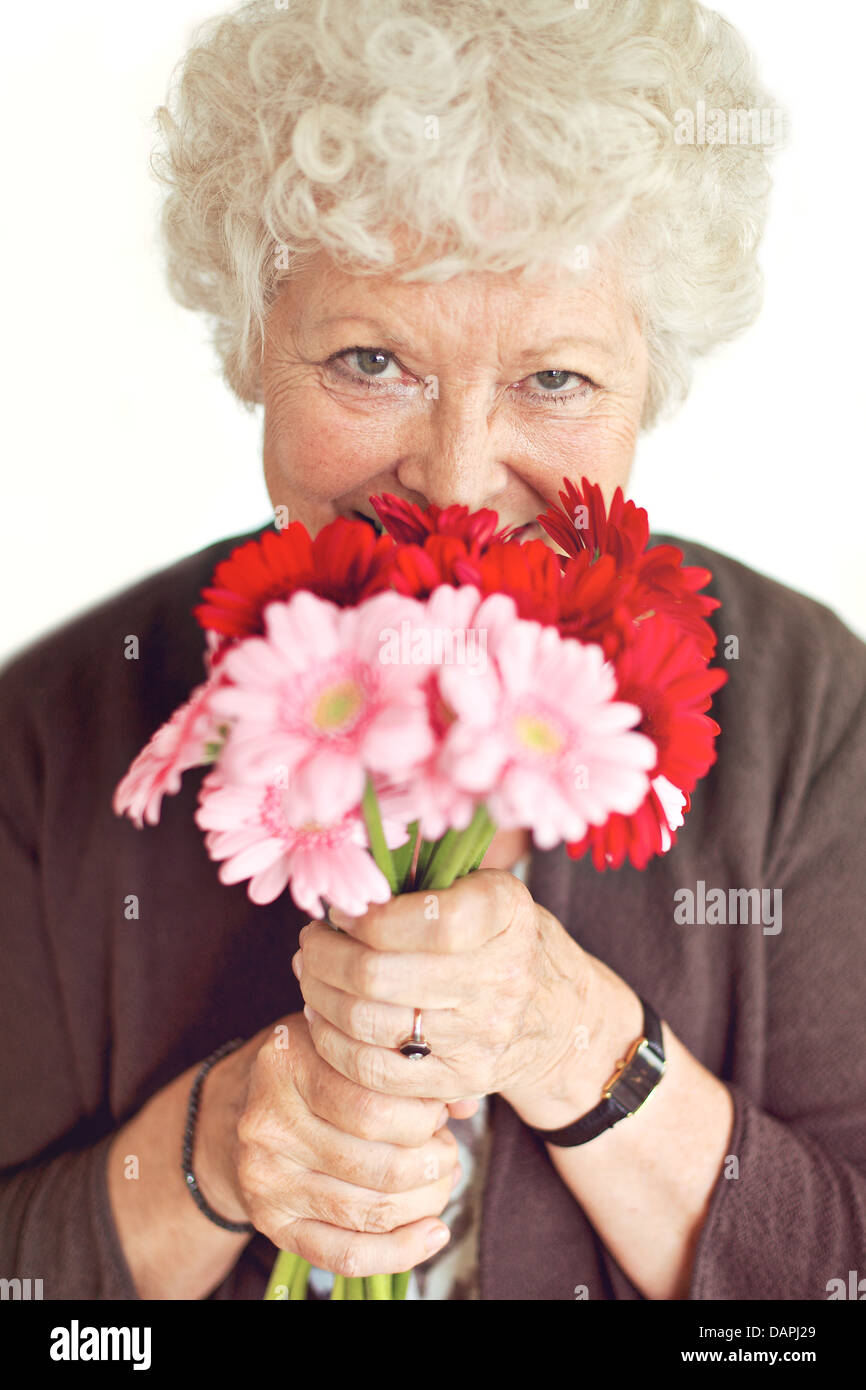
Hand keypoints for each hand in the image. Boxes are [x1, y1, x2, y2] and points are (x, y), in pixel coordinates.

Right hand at [199, 1013, 461, 1277]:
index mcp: (287, 1065)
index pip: (374, 1107)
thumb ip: (404, 1066)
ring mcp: (267, 1179)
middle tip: (447, 1153)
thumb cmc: (311, 1068)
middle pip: (378, 1164)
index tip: (439, 1114)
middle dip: (431, 1163)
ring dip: (425, 1202)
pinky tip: (432, 1234)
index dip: (425, 1117)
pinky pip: (344, 1255)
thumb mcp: (345, 1046)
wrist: (236, 1109)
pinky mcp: (273, 1224)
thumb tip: (466, 1101)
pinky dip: (399, 1252)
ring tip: (441, 1182)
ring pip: (369, 1211)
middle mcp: (269, 1124)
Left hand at [293, 869, 592, 1119]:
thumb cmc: (499, 937)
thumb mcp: (483, 889)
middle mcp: (501, 977)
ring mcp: (482, 1036)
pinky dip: (333, 1045)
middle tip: (311, 941)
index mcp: (506, 915)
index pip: (429, 922)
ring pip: (368, 1024)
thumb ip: (424, 880)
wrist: (558, 1013)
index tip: (342, 911)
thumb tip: (349, 886)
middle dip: (325, 955)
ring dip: (319, 995)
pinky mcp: (460, 1081)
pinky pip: (375, 1073)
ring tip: (311, 973)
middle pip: (379, 975)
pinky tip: (323, 1018)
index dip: (369, 918)